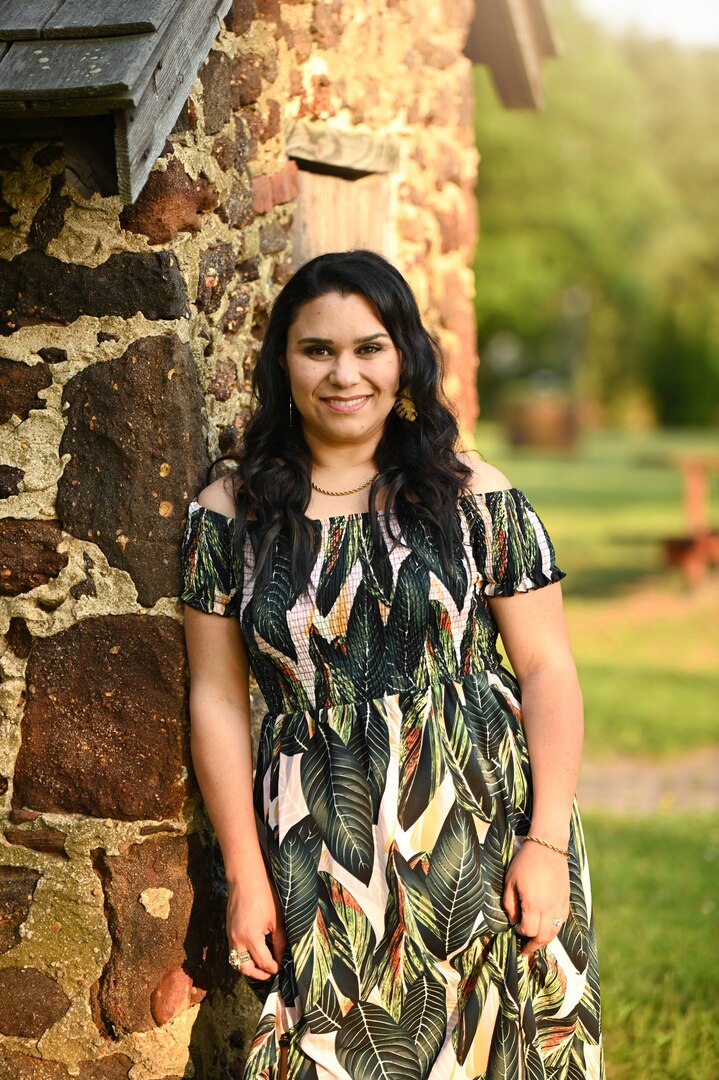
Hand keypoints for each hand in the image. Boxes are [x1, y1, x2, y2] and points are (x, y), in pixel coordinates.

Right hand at [226, 871, 287, 979]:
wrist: (246, 879)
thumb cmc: (264, 896)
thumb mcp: (276, 920)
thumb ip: (280, 942)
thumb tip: (282, 957)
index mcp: (250, 938)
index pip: (263, 962)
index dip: (273, 967)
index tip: (281, 967)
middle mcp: (237, 940)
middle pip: (245, 968)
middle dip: (258, 973)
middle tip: (270, 972)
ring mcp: (230, 936)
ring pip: (236, 961)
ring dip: (249, 966)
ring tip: (263, 965)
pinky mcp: (229, 930)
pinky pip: (234, 951)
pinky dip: (243, 956)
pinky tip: (255, 952)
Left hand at [502, 839, 569, 956]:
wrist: (548, 846)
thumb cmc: (525, 862)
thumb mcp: (510, 881)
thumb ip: (510, 904)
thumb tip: (514, 921)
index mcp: (534, 904)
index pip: (529, 930)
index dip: (521, 932)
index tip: (516, 928)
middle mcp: (549, 908)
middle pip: (544, 937)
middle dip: (534, 945)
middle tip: (526, 950)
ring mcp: (560, 904)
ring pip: (555, 932)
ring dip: (545, 940)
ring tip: (537, 943)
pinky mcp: (566, 900)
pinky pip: (562, 921)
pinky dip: (554, 929)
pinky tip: (547, 927)